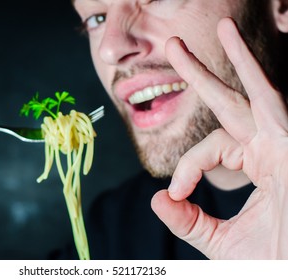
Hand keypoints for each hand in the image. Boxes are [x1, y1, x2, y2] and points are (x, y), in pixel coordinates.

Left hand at [151, 18, 287, 258]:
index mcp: (259, 164)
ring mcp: (285, 142)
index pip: (213, 146)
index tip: (176, 191)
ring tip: (219, 25)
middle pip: (230, 102)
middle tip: (173, 45)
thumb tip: (156, 198)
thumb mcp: (220, 242)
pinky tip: (231, 40)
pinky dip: (251, 72)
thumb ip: (188, 220)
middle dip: (201, 73)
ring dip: (236, 56)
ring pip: (254, 91)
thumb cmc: (273, 264)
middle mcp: (272, 147)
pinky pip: (269, 100)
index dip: (189, 165)